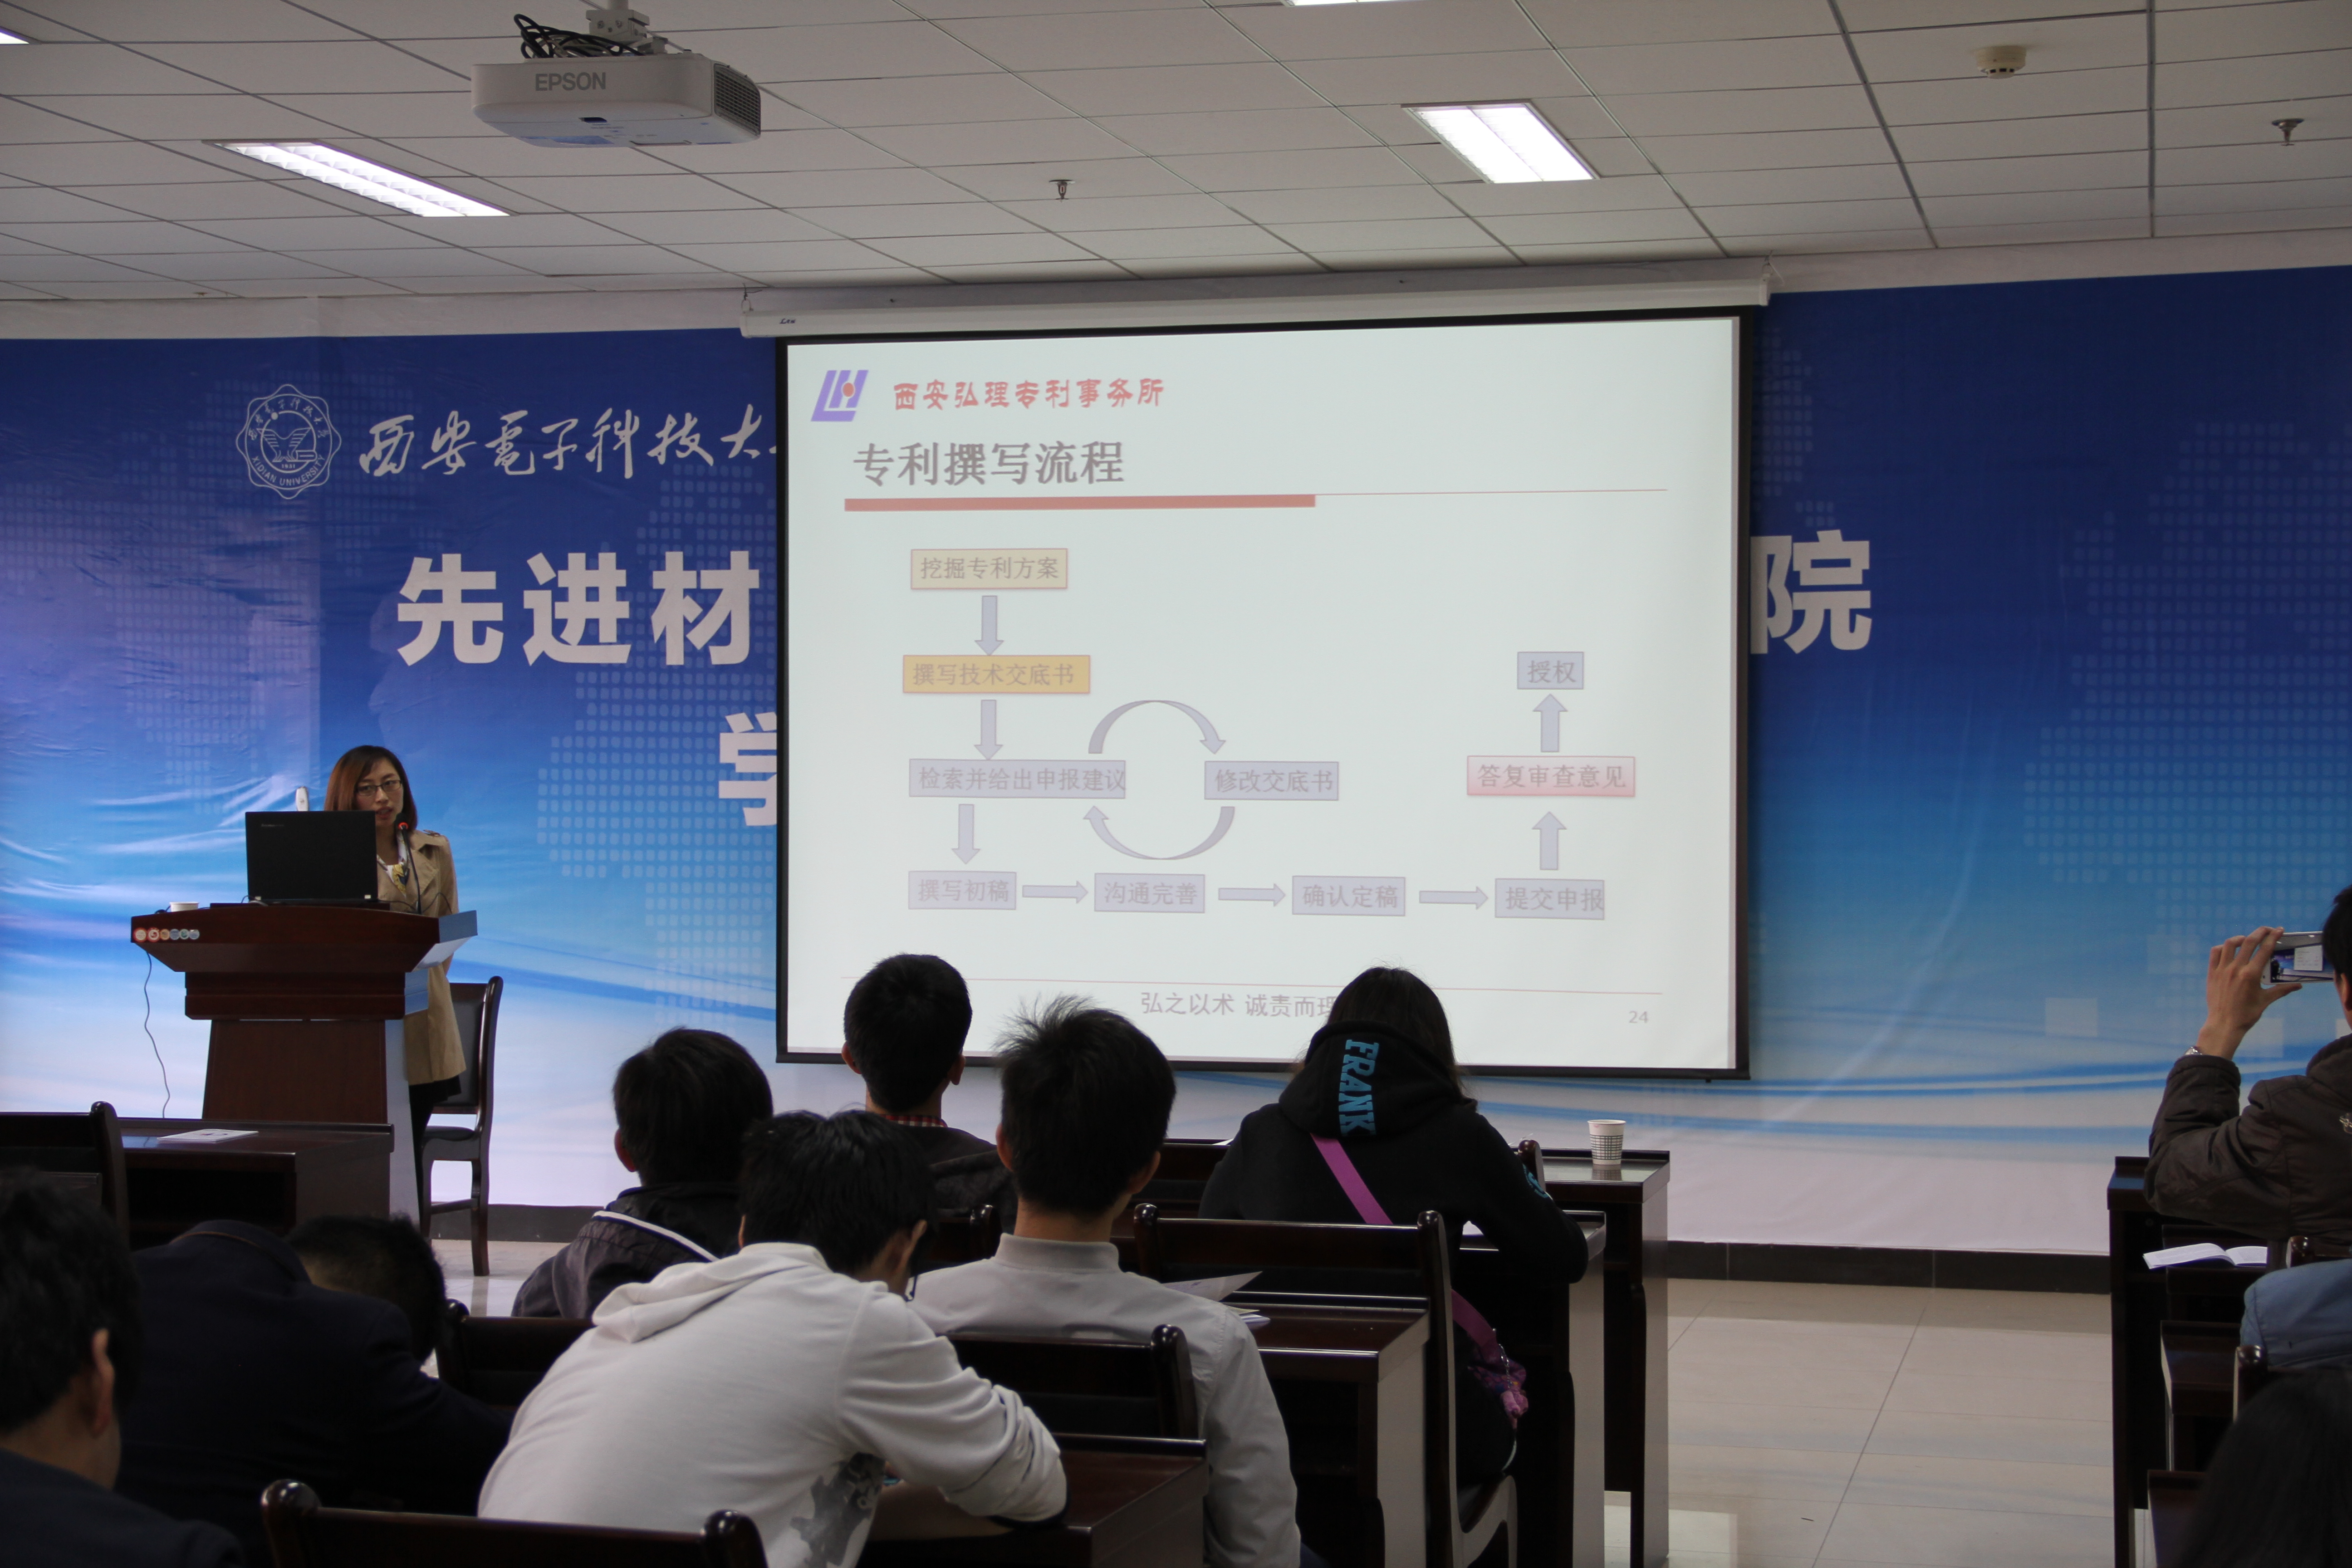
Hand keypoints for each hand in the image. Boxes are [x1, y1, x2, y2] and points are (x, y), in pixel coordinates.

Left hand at [2196, 927, 2303, 1059]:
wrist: (2224, 1023)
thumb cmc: (2247, 1014)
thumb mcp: (2266, 1000)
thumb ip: (2282, 990)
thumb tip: (2299, 985)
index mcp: (2251, 974)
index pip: (2264, 949)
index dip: (2273, 937)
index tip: (2279, 930)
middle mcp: (2236, 968)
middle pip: (2249, 942)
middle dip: (2260, 932)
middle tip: (2268, 930)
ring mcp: (2222, 969)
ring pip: (2229, 944)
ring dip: (2241, 938)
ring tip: (2248, 939)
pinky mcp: (2212, 972)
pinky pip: (2215, 953)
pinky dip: (2223, 947)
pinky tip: (2230, 950)